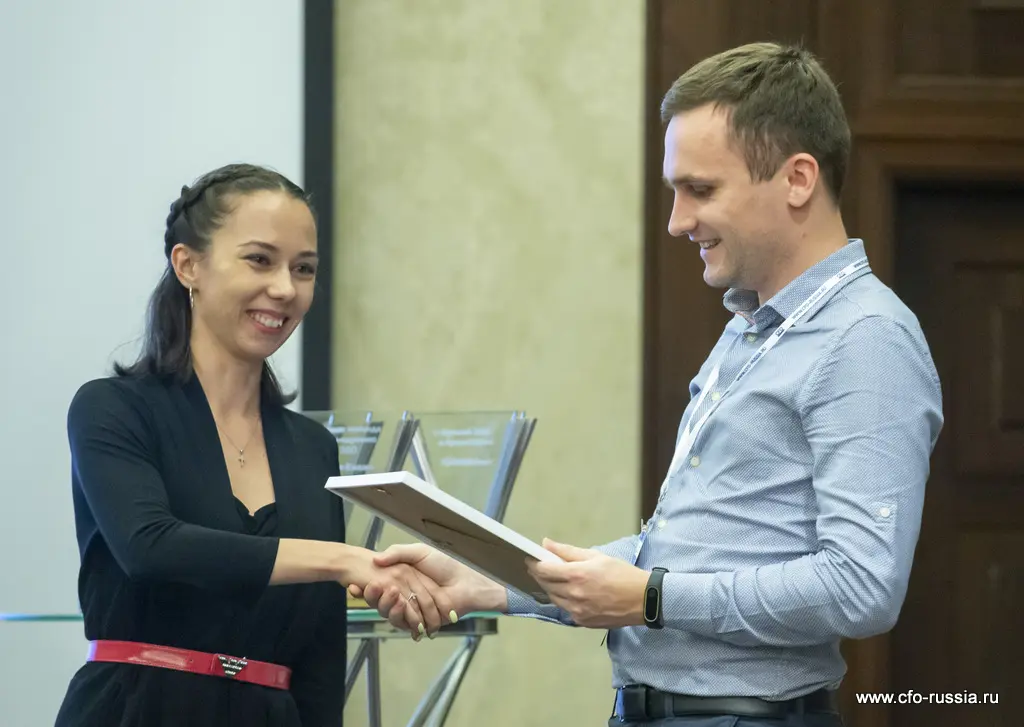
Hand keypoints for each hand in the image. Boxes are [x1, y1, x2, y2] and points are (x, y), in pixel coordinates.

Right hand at [344, 547, 453, 639]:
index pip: (378, 586)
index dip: (365, 587)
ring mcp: (412, 609)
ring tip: (389, 594)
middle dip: (372, 597)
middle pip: (380, 601)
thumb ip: (398, 553)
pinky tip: (398, 605)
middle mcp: (405, 595)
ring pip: (390, 613)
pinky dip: (399, 617)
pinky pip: (404, 623)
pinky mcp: (421, 621)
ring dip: (385, 606)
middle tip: (370, 588)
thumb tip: (376, 558)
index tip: (353, 584)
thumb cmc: (447, 563)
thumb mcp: (419, 552)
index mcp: (402, 579)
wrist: (467, 580)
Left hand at [526, 538, 649, 628]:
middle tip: (539, 568)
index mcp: (577, 575)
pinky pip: (566, 609)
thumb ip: (569, 551)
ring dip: (551, 588)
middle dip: (540, 576)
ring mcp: (577, 611)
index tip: (529, 560)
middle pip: (546, 585)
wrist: (643, 600)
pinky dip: (564, 600)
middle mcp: (574, 594)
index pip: (544, 570)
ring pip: (554, 598)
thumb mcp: (596, 557)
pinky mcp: (583, 622)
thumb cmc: (622, 574)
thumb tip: (547, 543)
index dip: (534, 565)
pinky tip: (570, 593)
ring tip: (555, 580)